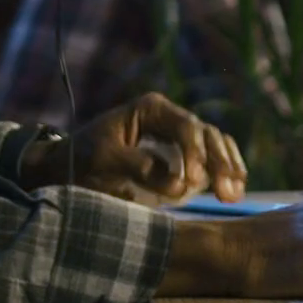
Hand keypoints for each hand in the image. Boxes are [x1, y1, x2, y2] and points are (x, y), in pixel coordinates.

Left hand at [19, 92, 246, 203]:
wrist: (69, 166)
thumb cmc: (83, 159)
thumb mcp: (105, 160)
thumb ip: (141, 168)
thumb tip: (180, 186)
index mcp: (152, 109)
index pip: (185, 127)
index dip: (195, 154)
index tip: (193, 184)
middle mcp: (169, 117)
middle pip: (206, 134)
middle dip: (219, 162)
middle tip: (227, 193)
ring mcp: (176, 134)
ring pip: (214, 144)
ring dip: (227, 168)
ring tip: (234, 194)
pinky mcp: (178, 154)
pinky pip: (209, 157)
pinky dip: (222, 171)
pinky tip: (232, 190)